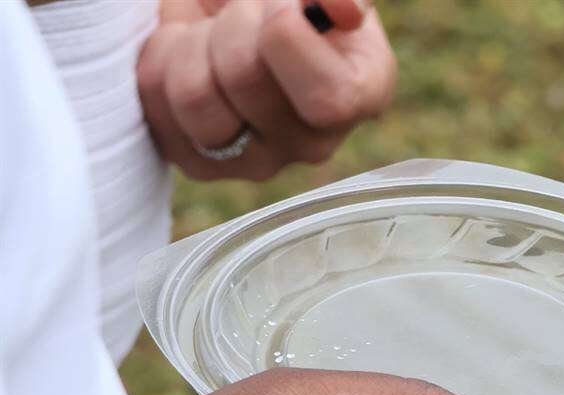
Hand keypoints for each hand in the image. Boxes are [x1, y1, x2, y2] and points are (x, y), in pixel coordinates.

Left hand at [137, 0, 395, 180]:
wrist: (240, 8)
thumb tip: (346, 14)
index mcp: (360, 97)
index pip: (325, 98)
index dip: (284, 31)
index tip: (280, 3)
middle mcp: (315, 144)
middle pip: (245, 82)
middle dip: (231, 23)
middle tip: (240, 11)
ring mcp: (257, 162)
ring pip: (196, 101)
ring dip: (191, 45)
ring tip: (210, 32)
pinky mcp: (202, 164)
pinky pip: (157, 108)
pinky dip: (160, 62)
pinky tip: (187, 53)